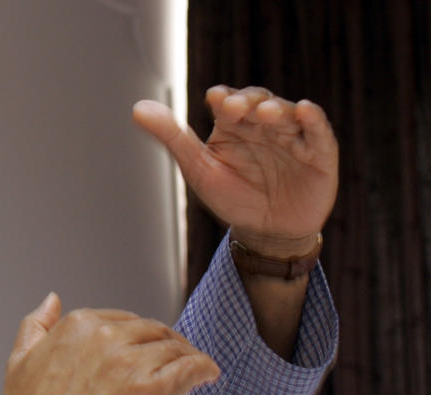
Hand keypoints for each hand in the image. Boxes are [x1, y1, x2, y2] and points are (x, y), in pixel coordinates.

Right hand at [0, 293, 220, 394]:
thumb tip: (52, 299)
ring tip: (195, 372)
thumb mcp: (20, 358)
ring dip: (188, 359)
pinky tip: (208, 376)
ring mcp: (130, 363)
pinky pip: (191, 369)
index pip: (126, 321)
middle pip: (155, 332)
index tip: (148, 354)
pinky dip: (204, 370)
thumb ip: (38, 324)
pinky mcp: (151, 391)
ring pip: (176, 350)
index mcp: (79, 324)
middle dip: (169, 345)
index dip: (141, 338)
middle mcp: (106, 336)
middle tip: (177, 363)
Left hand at [133, 86, 337, 253]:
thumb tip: (137, 109)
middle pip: (258, 102)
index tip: (216, 101)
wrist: (266, 233)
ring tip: (264, 113)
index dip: (224, 99)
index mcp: (234, 124)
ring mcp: (293, 135)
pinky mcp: (319, 152)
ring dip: (276, 109)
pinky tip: (304, 110)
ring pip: (286, 113)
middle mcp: (264, 123)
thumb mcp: (199, 169)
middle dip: (248, 102)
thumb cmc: (232, 196)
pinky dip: (313, 119)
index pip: (229, 101)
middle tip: (235, 107)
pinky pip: (318, 131)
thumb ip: (173, 138)